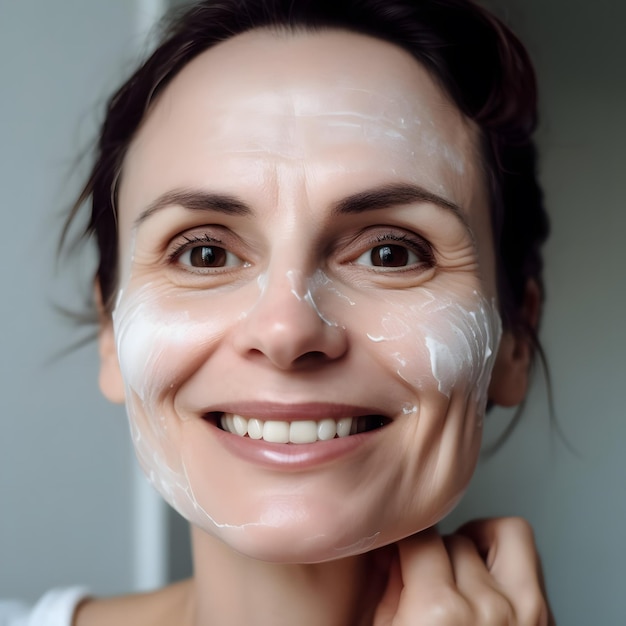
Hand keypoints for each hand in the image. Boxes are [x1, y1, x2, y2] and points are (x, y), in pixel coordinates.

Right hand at [372, 517, 554, 624]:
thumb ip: (388, 584)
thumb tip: (388, 544)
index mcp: (439, 611)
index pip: (420, 536)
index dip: (405, 537)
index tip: (399, 542)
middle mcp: (487, 606)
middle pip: (455, 538)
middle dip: (436, 552)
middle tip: (425, 574)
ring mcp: (524, 611)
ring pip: (501, 532)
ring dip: (476, 544)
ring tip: (461, 567)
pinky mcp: (545, 615)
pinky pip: (527, 553)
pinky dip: (503, 553)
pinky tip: (485, 575)